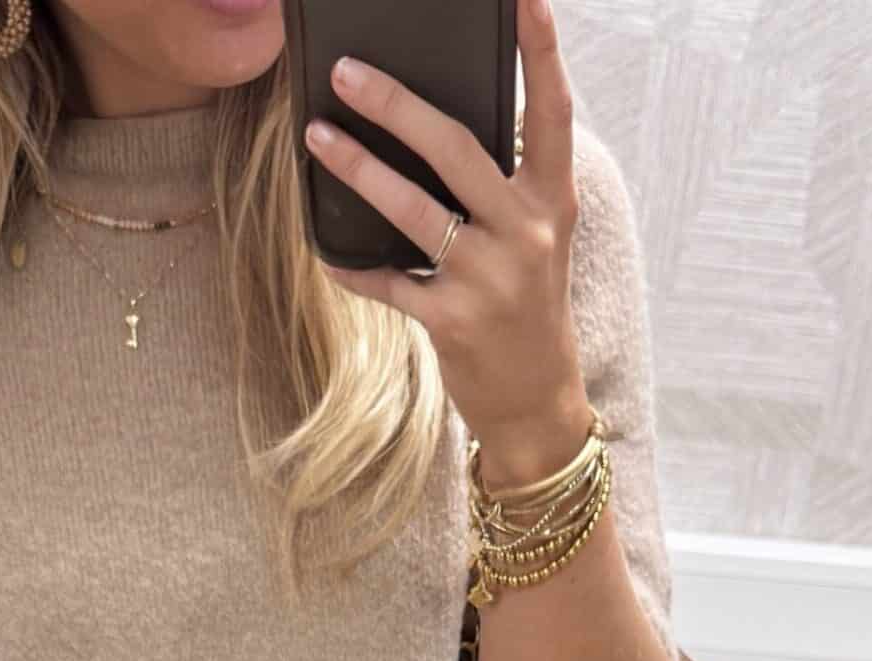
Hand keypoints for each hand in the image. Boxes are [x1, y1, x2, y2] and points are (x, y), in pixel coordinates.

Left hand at [303, 0, 587, 463]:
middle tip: (347, 72)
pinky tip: (326, 249)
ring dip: (356, 168)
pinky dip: (351, 265)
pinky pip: (387, 281)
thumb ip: (507, 182)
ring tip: (317, 136)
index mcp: (554, 200)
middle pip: (455, 148)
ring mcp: (489, 279)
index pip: (551, 109)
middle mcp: (527, 233)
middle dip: (395, 104)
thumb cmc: (528, 306)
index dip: (539, 47)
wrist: (536, 403)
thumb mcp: (538, 237)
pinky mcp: (451, 322)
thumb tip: (434, 126)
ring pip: (411, 208)